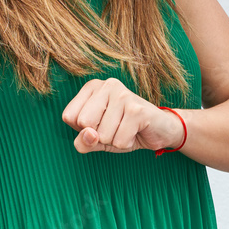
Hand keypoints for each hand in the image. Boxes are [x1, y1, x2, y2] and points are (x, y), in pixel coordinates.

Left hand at [61, 78, 184, 153]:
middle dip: (99, 136)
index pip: (68, 116)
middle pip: (84, 123)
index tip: (101, 123)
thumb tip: (88, 135)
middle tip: (115, 128)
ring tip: (126, 129)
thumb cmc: (123, 131)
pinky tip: (135, 132)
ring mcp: (123, 95)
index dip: (83, 129)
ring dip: (115, 141)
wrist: (160, 130)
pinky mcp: (137, 109)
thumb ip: (83, 141)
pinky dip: (126, 143)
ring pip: (102, 135)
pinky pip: (119, 140)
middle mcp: (106, 85)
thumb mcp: (97, 139)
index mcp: (92, 87)